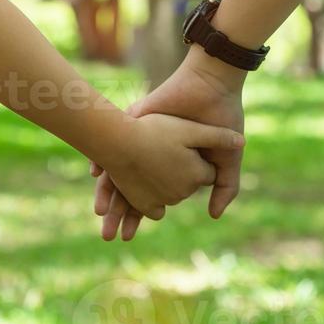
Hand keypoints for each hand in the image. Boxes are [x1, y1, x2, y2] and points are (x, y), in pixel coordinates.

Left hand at [93, 49, 246, 240]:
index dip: (138, 216)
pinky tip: (96, 174)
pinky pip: (113, 137)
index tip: (127, 235)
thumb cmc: (223, 120)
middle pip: (127, 188)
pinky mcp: (135, 119)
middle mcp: (152, 153)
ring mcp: (141, 136)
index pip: (148, 195)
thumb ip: (224, 188)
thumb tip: (214, 215)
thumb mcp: (227, 159)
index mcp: (171, 165)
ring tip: (99, 213)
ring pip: (116, 169)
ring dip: (106, 192)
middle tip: (107, 236)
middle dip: (117, 212)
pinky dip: (103, 155)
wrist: (214, 87)